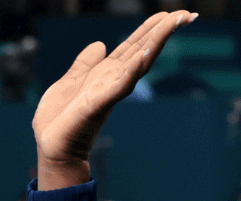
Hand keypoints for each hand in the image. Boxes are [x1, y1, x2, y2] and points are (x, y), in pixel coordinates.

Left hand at [33, 11, 194, 190]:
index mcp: (106, 73)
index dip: (151, 29)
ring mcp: (108, 91)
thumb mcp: (71, 81)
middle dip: (164, 31)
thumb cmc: (59, 119)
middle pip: (143, 50)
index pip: (134, 46)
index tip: (172, 14)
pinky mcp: (98, 104)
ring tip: (173, 23)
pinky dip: (131, 70)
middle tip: (188, 13)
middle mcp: (113, 80)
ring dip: (155, 42)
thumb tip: (100, 44)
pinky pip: (119, 85)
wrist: (52, 147)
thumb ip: (85, 64)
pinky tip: (143, 55)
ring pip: (138, 63)